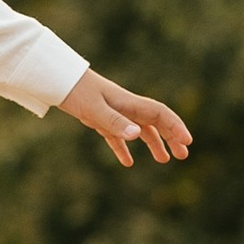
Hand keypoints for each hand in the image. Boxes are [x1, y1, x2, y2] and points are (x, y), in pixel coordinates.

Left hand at [59, 69, 191, 167]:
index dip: (175, 127)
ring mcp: (114, 113)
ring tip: (164, 160)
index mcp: (129, 103)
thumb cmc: (76, 92)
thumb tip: (136, 135)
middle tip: (183, 155)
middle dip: (172, 137)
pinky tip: (127, 162)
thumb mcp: (94, 109)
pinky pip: (117, 135)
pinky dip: (124, 148)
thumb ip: (115, 122)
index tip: (187, 142)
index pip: (160, 114)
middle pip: (155, 122)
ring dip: (154, 143)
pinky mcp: (101, 119)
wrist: (57, 80)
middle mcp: (126, 107)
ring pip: (140, 129)